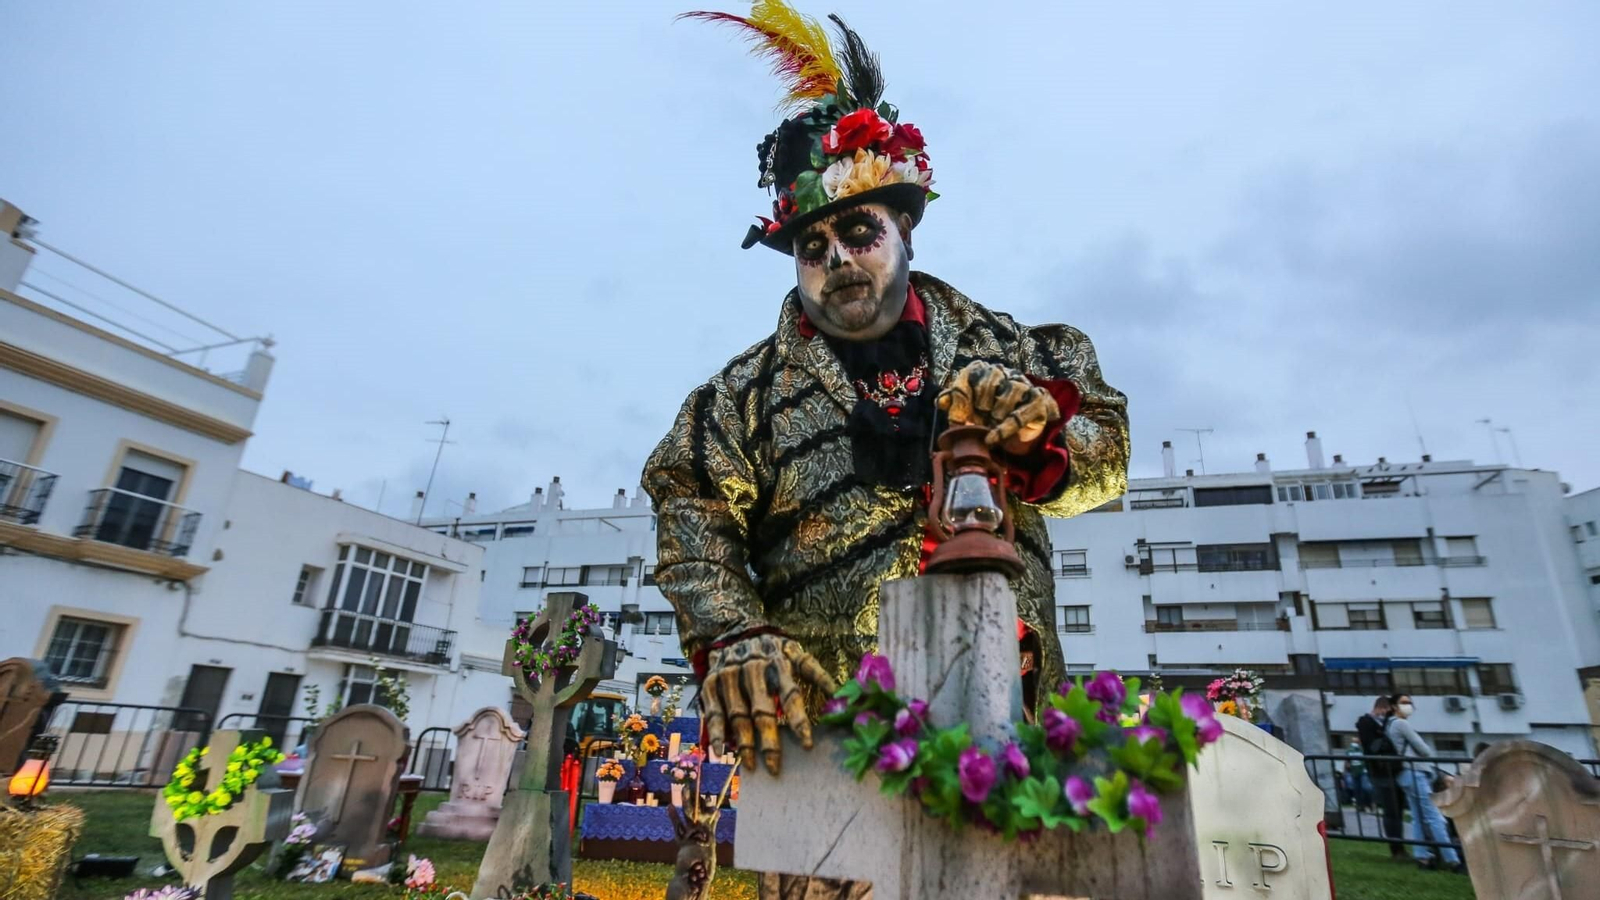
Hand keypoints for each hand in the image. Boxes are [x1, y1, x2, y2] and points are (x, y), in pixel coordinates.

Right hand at [702, 633, 838, 774]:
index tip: (808, 745)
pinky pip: (713, 711)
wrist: (733, 629)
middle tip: (774, 768)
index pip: (791, 696)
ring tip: (750, 765)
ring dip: (743, 742)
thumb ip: (816, 673)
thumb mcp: (796, 652)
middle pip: (762, 710)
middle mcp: (753, 669)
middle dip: (768, 741)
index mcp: (778, 663)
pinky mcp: (711, 683)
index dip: (799, 722)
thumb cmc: (771, 648)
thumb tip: (841, 695)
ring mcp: (730, 676)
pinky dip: (716, 732)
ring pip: (738, 714)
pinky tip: (721, 751)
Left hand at [936, 361, 1060, 452]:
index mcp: (982, 371)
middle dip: (981, 404)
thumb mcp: (966, 412)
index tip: (955, 420)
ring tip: (990, 426)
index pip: (969, 375)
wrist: (1015, 434)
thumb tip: (941, 402)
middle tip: (978, 420)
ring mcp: (1023, 384)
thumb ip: (953, 405)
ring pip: (1010, 391)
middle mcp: (1004, 372)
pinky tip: (993, 438)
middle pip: (990, 379)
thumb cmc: (986, 417)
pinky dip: (1005, 429)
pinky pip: (1021, 412)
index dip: (961, 398)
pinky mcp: (1038, 400)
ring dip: (997, 414)